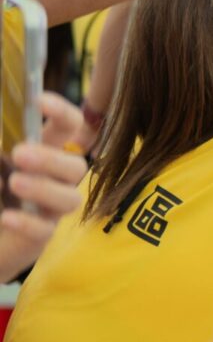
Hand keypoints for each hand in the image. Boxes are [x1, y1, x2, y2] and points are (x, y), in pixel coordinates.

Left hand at [1, 96, 90, 279]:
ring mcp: (48, 210)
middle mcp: (52, 179)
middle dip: (52, 159)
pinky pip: (44, 231)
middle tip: (19, 155)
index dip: (63, 113)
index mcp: (42, 153)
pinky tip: (5, 218)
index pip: (69, 127)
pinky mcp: (37, 239)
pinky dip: (27, 223)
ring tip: (14, 184)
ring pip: (70, 199)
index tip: (40, 102)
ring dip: (45, 188)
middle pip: (76, 166)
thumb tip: (3, 142)